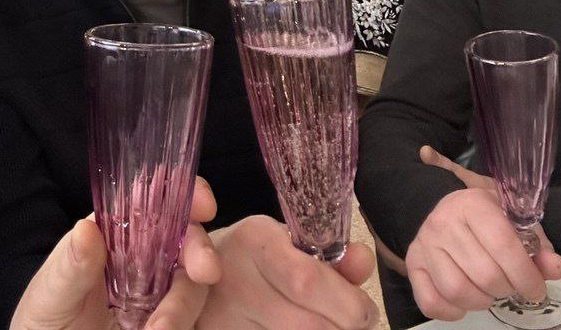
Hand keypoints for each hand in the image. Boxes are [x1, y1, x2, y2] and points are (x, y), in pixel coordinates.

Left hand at [10, 178, 220, 329]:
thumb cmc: (42, 323)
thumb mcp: (49, 295)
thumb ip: (70, 266)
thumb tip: (87, 227)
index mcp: (113, 235)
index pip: (153, 202)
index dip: (183, 193)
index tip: (203, 204)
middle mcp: (142, 259)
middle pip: (185, 239)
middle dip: (201, 249)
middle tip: (205, 270)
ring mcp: (158, 294)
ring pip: (191, 284)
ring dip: (184, 304)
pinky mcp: (167, 324)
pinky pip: (190, 319)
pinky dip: (182, 325)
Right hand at [197, 215, 378, 329]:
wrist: (196, 277)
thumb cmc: (254, 258)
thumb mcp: (289, 243)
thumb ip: (332, 255)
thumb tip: (363, 260)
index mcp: (254, 240)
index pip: (307, 280)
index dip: (347, 304)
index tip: (365, 311)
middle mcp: (234, 279)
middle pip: (309, 324)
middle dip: (344, 328)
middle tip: (355, 324)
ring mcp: (224, 319)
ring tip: (329, 324)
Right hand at [404, 146, 560, 321]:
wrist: (442, 209)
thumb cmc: (484, 217)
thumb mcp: (513, 220)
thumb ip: (537, 245)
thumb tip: (555, 268)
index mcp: (473, 205)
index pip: (504, 245)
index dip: (526, 275)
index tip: (536, 289)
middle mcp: (444, 222)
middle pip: (484, 274)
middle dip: (507, 289)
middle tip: (511, 286)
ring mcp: (425, 245)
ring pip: (457, 291)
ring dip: (482, 301)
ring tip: (489, 291)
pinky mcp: (413, 265)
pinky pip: (432, 303)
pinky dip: (453, 311)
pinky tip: (465, 300)